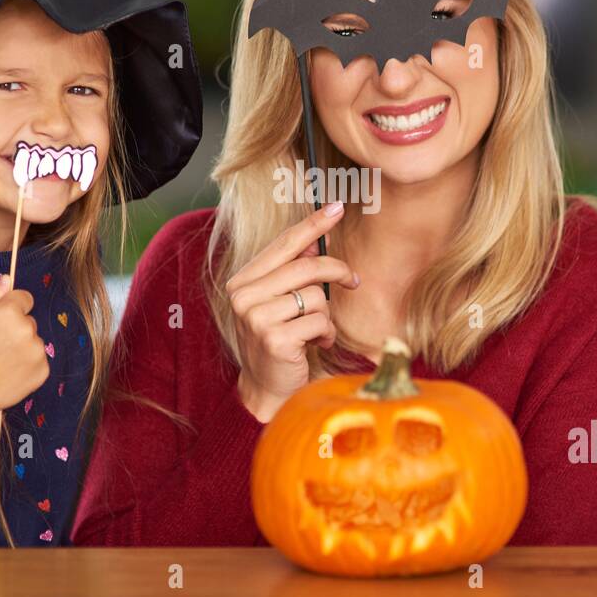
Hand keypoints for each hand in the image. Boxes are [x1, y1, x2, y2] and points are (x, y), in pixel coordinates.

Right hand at [0, 275, 48, 413]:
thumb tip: (7, 279)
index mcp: (9, 311)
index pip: (24, 298)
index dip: (10, 308)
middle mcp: (28, 328)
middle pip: (28, 321)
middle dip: (15, 328)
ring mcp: (37, 351)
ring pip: (33, 341)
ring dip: (22, 347)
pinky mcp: (43, 371)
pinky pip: (38, 360)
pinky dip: (27, 365)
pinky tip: (9, 372)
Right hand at [225, 202, 359, 421]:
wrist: (267, 388)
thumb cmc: (278, 341)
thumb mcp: (281, 303)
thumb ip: (292, 273)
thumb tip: (315, 242)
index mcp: (243, 281)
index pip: (284, 244)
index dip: (313, 225)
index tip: (337, 207)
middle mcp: (243, 296)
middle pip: (306, 267)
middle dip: (337, 271)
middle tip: (353, 281)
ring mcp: (256, 318)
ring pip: (316, 296)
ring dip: (326, 315)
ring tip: (315, 331)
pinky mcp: (274, 338)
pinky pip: (320, 321)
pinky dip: (325, 334)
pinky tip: (313, 345)